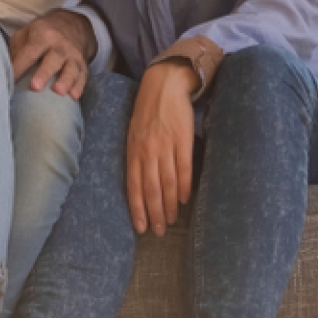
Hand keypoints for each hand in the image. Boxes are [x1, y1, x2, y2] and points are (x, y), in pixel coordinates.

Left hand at [9, 9, 94, 99]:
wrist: (74, 23)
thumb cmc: (44, 31)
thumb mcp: (28, 32)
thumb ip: (17, 49)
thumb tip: (6, 71)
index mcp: (42, 35)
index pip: (29, 53)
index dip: (19, 67)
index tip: (10, 82)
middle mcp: (59, 44)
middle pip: (52, 60)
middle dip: (44, 73)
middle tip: (35, 87)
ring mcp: (73, 54)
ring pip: (71, 68)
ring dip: (65, 81)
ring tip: (58, 92)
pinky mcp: (83, 64)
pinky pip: (83, 75)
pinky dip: (79, 86)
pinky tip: (74, 96)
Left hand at [126, 61, 196, 235]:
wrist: (163, 86)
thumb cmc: (147, 113)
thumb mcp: (134, 135)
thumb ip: (136, 158)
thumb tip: (139, 185)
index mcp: (133, 151)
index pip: (133, 186)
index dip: (137, 209)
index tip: (140, 228)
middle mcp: (147, 151)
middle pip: (151, 189)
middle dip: (154, 213)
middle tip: (159, 231)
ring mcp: (165, 146)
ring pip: (167, 183)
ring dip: (169, 205)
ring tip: (171, 220)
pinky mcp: (183, 140)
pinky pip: (184, 168)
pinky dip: (183, 186)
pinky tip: (183, 200)